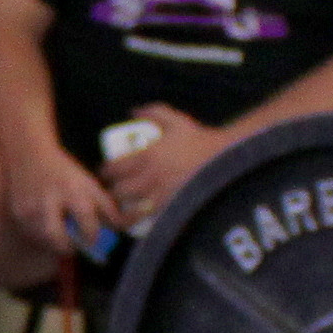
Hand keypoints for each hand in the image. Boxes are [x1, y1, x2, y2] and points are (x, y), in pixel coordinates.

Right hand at [1, 141, 120, 259]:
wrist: (29, 154)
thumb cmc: (63, 172)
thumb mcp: (88, 184)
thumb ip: (105, 207)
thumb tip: (117, 230)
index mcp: (72, 191)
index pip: (86, 222)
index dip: (91, 235)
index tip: (92, 239)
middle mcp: (48, 200)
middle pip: (56, 237)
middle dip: (67, 247)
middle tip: (73, 246)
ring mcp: (29, 208)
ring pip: (43, 239)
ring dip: (53, 243)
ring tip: (59, 235)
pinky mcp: (17, 213)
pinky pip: (31, 234)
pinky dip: (40, 236)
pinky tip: (45, 226)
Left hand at [100, 102, 227, 224]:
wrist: (226, 161)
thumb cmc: (200, 140)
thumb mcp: (177, 122)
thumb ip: (154, 112)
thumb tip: (134, 111)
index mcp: (148, 156)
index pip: (114, 168)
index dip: (106, 172)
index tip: (107, 174)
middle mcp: (151, 178)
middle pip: (118, 191)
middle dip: (112, 192)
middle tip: (114, 191)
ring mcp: (160, 196)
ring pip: (129, 208)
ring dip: (123, 208)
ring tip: (123, 206)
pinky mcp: (172, 210)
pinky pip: (147, 220)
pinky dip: (138, 220)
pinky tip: (137, 219)